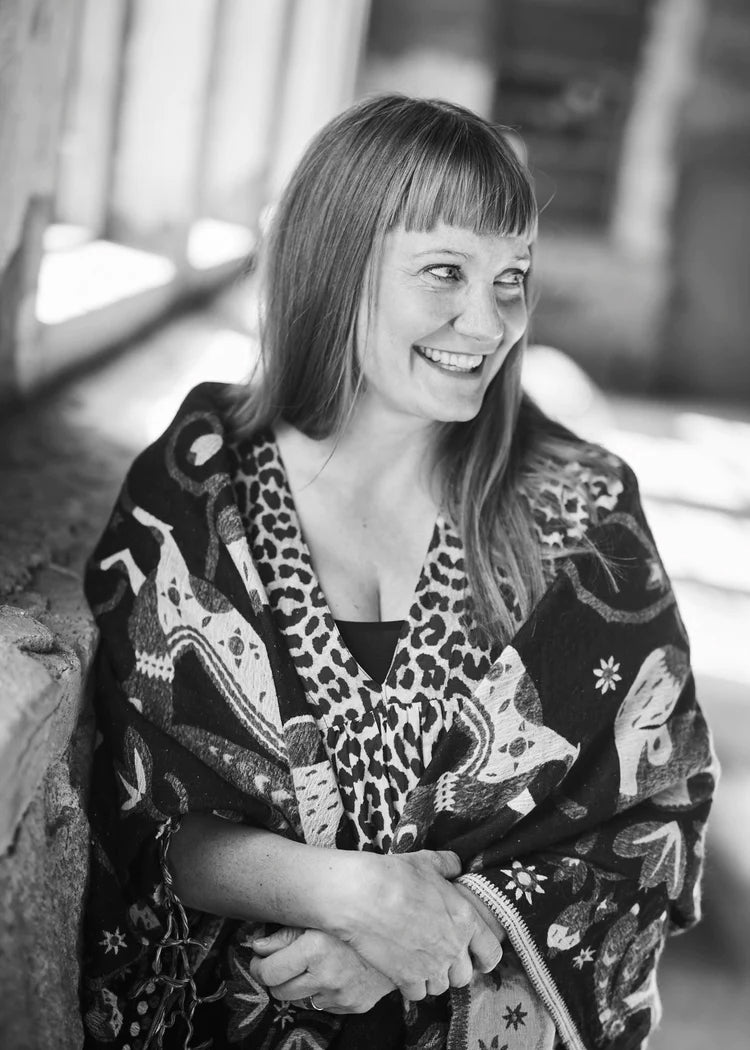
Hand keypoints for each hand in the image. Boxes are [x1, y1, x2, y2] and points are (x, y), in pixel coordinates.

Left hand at [249, 926, 396, 1013]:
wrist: (399, 933)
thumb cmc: (354, 918)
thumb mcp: (317, 917)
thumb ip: (283, 934)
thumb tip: (256, 946)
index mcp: (314, 948)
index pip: (268, 972)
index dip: (259, 966)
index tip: (260, 959)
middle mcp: (326, 974)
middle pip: (280, 991)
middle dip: (276, 977)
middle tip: (281, 963)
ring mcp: (340, 994)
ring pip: (299, 1000)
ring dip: (298, 986)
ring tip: (308, 966)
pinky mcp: (352, 1005)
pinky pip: (323, 1005)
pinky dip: (320, 992)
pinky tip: (330, 973)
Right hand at [332, 849, 502, 1000]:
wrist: (363, 896)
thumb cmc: (396, 875)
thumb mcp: (427, 861)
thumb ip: (447, 865)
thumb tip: (455, 866)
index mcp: (465, 920)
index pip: (491, 952)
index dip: (485, 955)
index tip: (476, 955)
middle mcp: (453, 948)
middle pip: (464, 975)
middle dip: (454, 968)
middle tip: (439, 954)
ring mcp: (431, 966)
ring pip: (441, 987)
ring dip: (432, 977)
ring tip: (419, 961)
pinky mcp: (407, 978)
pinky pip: (417, 994)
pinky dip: (411, 985)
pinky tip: (402, 968)